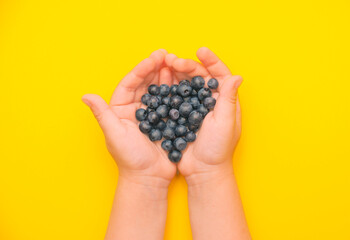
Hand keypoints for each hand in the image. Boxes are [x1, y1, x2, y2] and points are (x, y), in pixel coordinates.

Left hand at [82, 49, 175, 187]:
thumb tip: (85, 96)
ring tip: (176, 63)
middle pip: (145, 83)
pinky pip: (171, 101)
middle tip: (167, 55)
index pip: (130, 83)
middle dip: (155, 68)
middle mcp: (136, 109)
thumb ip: (102, 114)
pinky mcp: (165, 120)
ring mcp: (152, 114)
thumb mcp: (114, 134)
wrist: (149, 178)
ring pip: (158, 90)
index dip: (141, 69)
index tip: (154, 58)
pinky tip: (183, 81)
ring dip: (166, 76)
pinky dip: (177, 91)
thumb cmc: (130, 159)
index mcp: (121, 109)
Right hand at [165, 47, 242, 183]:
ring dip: (176, 73)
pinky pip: (175, 97)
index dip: (211, 61)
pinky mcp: (182, 115)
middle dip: (187, 65)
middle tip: (173, 59)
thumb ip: (228, 100)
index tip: (200, 51)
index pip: (219, 75)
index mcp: (224, 101)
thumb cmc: (218, 150)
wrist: (203, 170)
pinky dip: (168, 88)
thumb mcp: (225, 124)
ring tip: (164, 65)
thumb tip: (237, 76)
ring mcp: (195, 107)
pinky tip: (160, 81)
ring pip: (185, 84)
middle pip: (199, 77)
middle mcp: (210, 101)